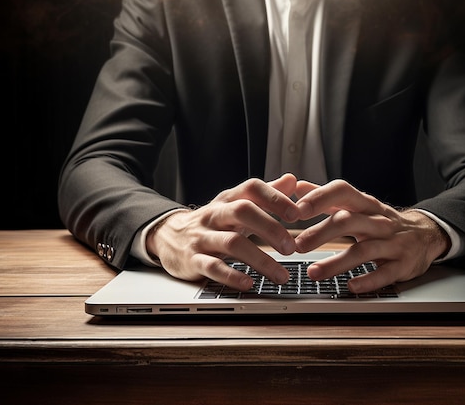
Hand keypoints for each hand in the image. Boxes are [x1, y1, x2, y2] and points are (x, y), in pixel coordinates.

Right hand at [145, 174, 299, 289]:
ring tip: (281, 275)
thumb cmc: (213, 222)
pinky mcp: (193, 260)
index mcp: (228, 199)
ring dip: (260, 260)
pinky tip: (249, 284)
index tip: (297, 214)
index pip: (252, 188)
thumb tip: (292, 180)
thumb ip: (265, 194)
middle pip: (243, 211)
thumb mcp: (235, 204)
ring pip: (232, 243)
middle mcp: (215, 214)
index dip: (275, 198)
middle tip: (292, 247)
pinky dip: (232, 276)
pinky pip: (213, 267)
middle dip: (271, 229)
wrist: (167, 236)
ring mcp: (202, 237)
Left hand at [294, 179, 450, 292]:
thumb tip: (297, 186)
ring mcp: (392, 243)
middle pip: (349, 221)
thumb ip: (328, 197)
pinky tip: (351, 287)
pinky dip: (368, 281)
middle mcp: (379, 221)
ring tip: (313, 272)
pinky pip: (385, 274)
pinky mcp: (403, 265)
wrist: (427, 235)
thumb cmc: (383, 222)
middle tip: (297, 245)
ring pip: (363, 251)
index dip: (320, 198)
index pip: (343, 191)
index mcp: (365, 204)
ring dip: (336, 262)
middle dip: (321, 232)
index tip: (297, 210)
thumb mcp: (359, 205)